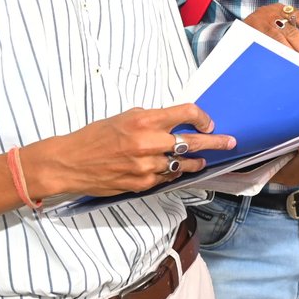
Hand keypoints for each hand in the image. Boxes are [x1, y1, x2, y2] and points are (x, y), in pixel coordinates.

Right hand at [22, 104, 235, 199]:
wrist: (69, 163)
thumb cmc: (95, 136)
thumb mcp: (124, 118)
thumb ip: (152, 120)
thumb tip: (177, 122)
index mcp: (144, 121)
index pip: (186, 114)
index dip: (202, 117)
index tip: (208, 122)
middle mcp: (149, 143)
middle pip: (193, 142)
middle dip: (215, 142)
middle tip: (230, 142)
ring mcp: (147, 166)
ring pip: (183, 165)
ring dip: (196, 162)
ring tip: (203, 160)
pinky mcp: (142, 184)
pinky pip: (166, 179)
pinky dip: (172, 174)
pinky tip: (174, 171)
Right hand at [245, 2, 298, 59]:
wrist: (238, 28)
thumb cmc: (268, 28)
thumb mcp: (283, 25)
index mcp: (282, 9)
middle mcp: (271, 14)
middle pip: (291, 31)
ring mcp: (259, 23)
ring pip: (278, 40)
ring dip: (291, 53)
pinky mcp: (250, 34)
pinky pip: (265, 46)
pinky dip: (275, 55)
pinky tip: (283, 63)